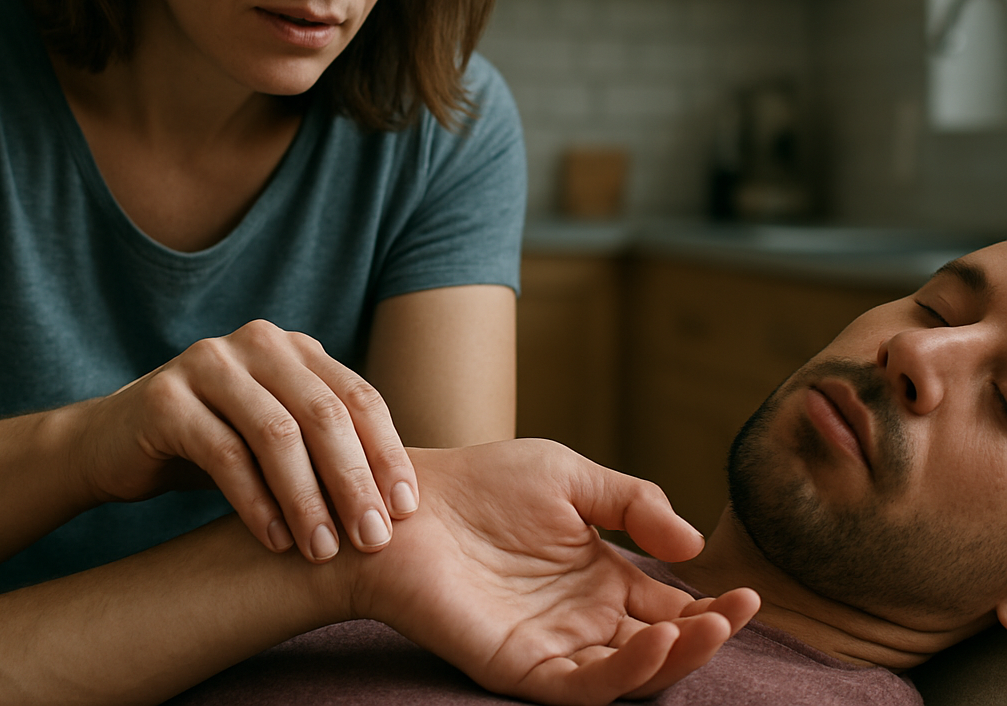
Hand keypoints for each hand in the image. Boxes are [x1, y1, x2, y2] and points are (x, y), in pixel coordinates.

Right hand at [78, 320, 417, 562]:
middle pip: (325, 413)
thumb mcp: (280, 434)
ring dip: (307, 498)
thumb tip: (404, 498)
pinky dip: (255, 502)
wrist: (117, 441)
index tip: (408, 508)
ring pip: (277, 433)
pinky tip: (276, 541)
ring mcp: (210, 363)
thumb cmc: (218, 442)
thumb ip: (330, 443)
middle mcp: (260, 344)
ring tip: (324, 551)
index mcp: (297, 348)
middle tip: (374, 538)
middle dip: (355, 480)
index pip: (360, 397)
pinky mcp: (166, 398)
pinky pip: (224, 454)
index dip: (387, 452)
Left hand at [348, 440, 759, 705]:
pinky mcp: (522, 664)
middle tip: (738, 613)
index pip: (669, 603)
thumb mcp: (572, 476)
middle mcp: (583, 616)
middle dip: (705, 635)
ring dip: (677, 657)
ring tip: (710, 625)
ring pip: (631, 671)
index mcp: (599, 575)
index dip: (711, 604)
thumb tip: (691, 544)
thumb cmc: (486, 482)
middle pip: (660, 644)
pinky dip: (625, 671)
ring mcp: (555, 643)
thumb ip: (632, 502)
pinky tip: (654, 638)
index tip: (747, 593)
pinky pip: (583, 684)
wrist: (412, 500)